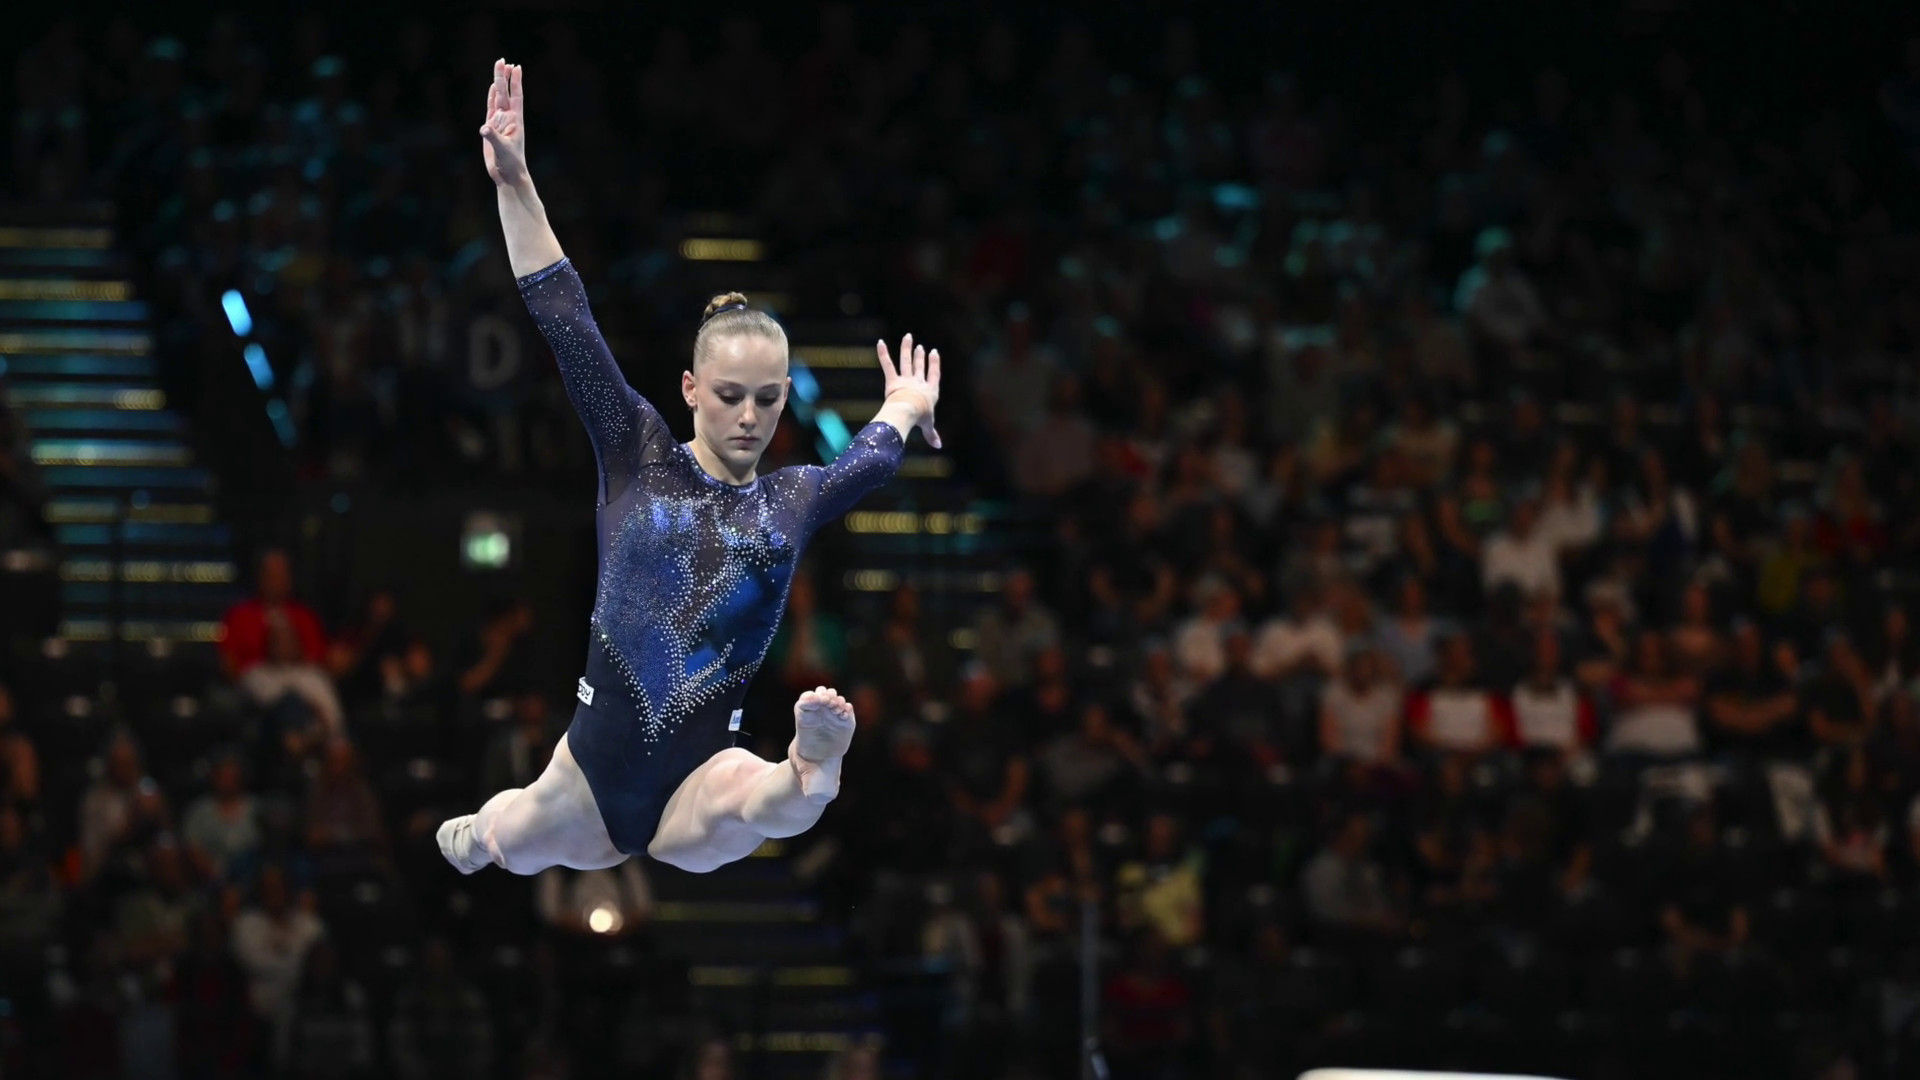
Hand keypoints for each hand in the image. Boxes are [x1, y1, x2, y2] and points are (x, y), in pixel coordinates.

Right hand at [480, 59, 528, 188]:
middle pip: (505, 93)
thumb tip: (484, 128)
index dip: (516, 82)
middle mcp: (508, 118)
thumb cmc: (510, 163)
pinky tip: (492, 87)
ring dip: (498, 83)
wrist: (508, 175)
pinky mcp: (492, 127)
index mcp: (515, 121)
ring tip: (499, 67)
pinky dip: (491, 97)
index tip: (517, 67)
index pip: (516, 96)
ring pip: (498, 98)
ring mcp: (500, 122)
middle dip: (504, 77)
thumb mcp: (503, 150)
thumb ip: (493, 137)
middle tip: (503, 60)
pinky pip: (491, 108)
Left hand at [877, 333, 942, 448]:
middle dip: (920, 356)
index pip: (933, 375)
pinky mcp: (893, 381)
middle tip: (920, 347)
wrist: (908, 411)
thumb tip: (938, 446)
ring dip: (907, 349)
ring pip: (906, 361)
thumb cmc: (919, 418)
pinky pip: (887, 365)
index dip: (934, 364)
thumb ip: (931, 434)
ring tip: (907, 337)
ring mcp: (906, 380)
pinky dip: (883, 354)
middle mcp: (918, 383)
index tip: (934, 352)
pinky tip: (880, 342)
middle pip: (919, 366)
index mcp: (930, 392)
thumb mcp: (927, 426)